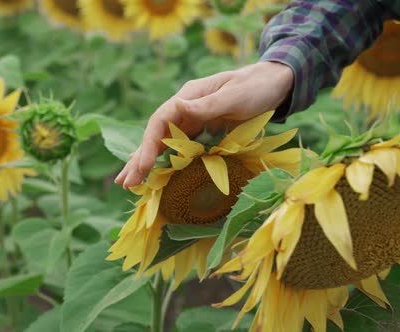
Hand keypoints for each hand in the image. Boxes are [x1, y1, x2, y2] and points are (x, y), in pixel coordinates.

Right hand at [114, 61, 293, 188]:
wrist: (274, 84)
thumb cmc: (255, 87)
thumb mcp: (234, 95)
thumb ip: (207, 104)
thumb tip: (177, 106)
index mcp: (188, 96)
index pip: (160, 120)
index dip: (150, 143)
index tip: (143, 164)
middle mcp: (184, 109)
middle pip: (156, 135)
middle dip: (140, 158)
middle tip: (125, 182)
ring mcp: (192, 122)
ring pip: (163, 145)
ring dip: (146, 164)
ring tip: (129, 183)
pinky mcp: (201, 133)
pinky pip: (179, 150)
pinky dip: (165, 163)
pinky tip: (154, 175)